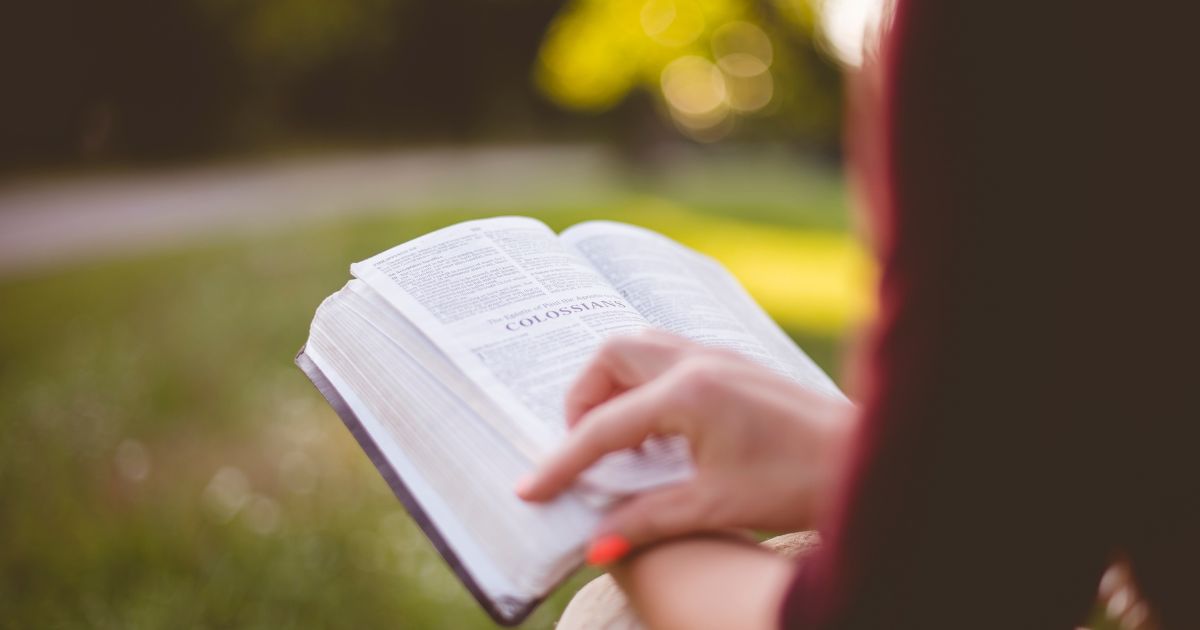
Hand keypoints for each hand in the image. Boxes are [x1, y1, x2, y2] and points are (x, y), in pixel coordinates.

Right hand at [516, 330, 854, 556]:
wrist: (865, 460)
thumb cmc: (799, 482)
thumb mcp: (715, 507)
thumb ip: (647, 520)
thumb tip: (595, 546)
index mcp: (689, 393)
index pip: (603, 426)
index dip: (562, 462)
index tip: (531, 490)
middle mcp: (698, 361)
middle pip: (611, 356)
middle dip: (583, 399)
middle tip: (584, 450)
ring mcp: (718, 356)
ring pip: (640, 347)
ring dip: (614, 386)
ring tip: (618, 440)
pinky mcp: (733, 364)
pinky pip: (668, 357)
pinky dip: (645, 385)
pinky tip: (659, 432)